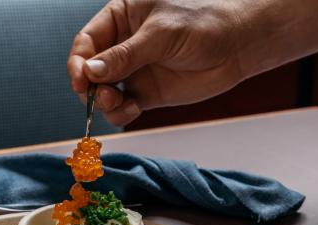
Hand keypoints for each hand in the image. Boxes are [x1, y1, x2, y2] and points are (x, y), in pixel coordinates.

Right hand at [67, 0, 252, 125]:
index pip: (87, 41)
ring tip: (116, 103)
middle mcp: (123, 45)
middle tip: (102, 96)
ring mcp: (134, 71)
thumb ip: (125, 55)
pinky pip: (122, 108)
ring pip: (103, 92)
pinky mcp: (146, 93)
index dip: (78, 62)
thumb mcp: (161, 34)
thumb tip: (90, 72)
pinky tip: (132, 110)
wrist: (239, 45)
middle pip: (90, 70)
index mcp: (121, 18)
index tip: (80, 80)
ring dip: (103, 102)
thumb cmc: (205, 24)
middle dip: (90, 86)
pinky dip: (120, 113)